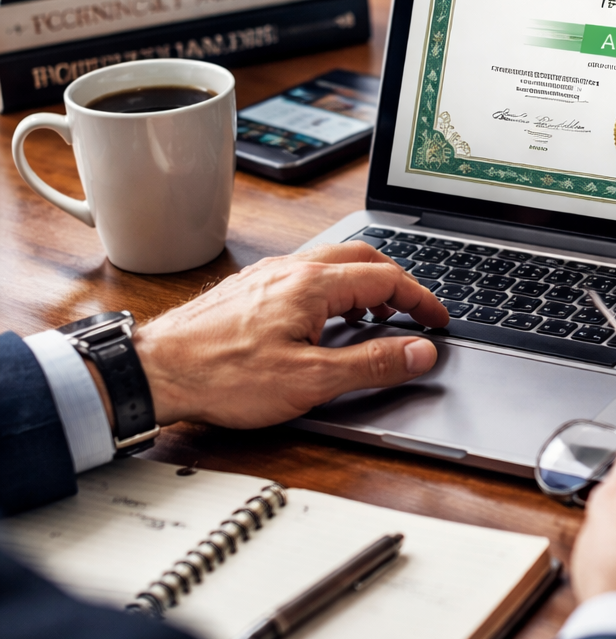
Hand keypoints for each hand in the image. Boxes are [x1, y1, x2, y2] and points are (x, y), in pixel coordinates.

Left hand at [130, 242, 448, 427]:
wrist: (154, 372)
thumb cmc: (222, 376)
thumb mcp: (310, 381)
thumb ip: (372, 363)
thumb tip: (418, 352)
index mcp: (312, 285)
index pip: (387, 277)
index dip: (421, 299)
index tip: (438, 319)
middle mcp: (291, 269)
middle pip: (363, 257)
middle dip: (398, 282)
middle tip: (414, 312)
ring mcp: (268, 275)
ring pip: (333, 263)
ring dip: (365, 283)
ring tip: (377, 315)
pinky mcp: (251, 288)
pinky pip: (306, 274)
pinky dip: (335, 288)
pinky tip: (327, 318)